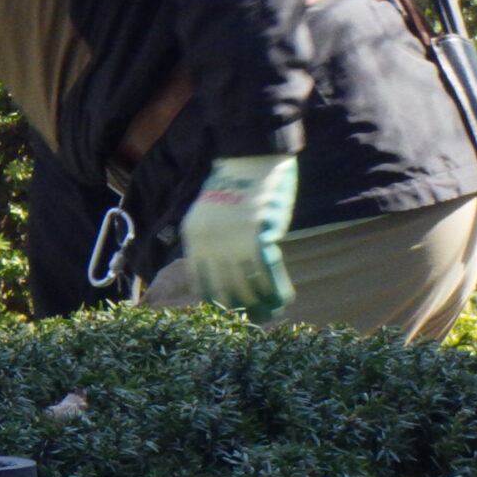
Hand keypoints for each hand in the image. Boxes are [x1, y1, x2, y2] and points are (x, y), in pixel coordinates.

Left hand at [179, 154, 298, 321]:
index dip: (217, 301)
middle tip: (254, 322)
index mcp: (193, 237)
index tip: (230, 316)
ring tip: (272, 314)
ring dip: (261, 303)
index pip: (201, 281)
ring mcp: (233, 240)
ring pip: (247, 283)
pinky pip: (268, 271)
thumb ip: (212, 241)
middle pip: (224, 287)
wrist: (247, 154)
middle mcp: (209, 243)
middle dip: (240, 308)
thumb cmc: (232, 183)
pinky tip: (284, 298)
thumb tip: (226, 272)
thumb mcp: (209, 214)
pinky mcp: (258, 233)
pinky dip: (276, 287)